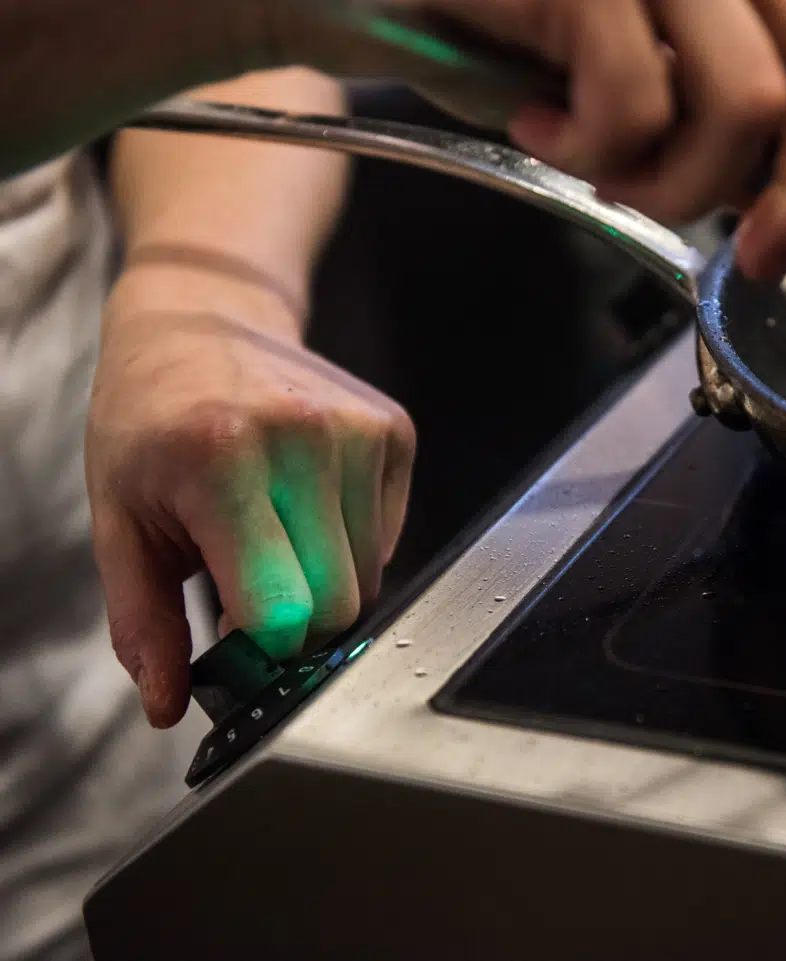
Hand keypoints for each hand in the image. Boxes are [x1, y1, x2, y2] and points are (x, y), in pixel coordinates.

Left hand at [86, 267, 415, 726]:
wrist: (205, 319)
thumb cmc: (150, 420)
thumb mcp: (119, 519)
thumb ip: (143, 621)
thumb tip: (168, 706)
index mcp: (223, 460)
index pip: (285, 609)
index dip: (263, 645)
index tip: (234, 638)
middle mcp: (304, 439)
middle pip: (338, 604)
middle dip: (297, 623)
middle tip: (252, 593)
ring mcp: (360, 431)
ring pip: (371, 577)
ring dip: (326, 582)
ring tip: (276, 538)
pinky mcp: (395, 431)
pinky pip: (388, 538)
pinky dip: (352, 546)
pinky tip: (309, 508)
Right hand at [287, 0, 785, 279]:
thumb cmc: (488, 16)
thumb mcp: (627, 68)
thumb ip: (716, 103)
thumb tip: (784, 184)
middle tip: (761, 254)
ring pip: (751, 96)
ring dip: (684, 181)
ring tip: (611, 178)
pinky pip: (639, 98)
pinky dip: (597, 148)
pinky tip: (542, 129)